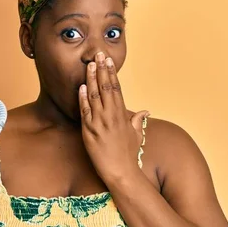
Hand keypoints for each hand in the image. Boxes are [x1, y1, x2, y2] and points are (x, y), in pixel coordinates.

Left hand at [78, 52, 148, 181]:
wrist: (121, 172)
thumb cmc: (129, 155)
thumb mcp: (136, 135)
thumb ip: (138, 120)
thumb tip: (145, 111)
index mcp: (122, 114)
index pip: (116, 88)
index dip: (112, 73)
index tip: (109, 61)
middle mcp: (111, 116)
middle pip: (106, 87)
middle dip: (102, 69)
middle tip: (98, 54)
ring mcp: (100, 123)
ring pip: (94, 96)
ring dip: (91, 79)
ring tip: (89, 65)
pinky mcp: (89, 131)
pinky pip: (85, 111)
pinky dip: (83, 98)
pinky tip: (81, 87)